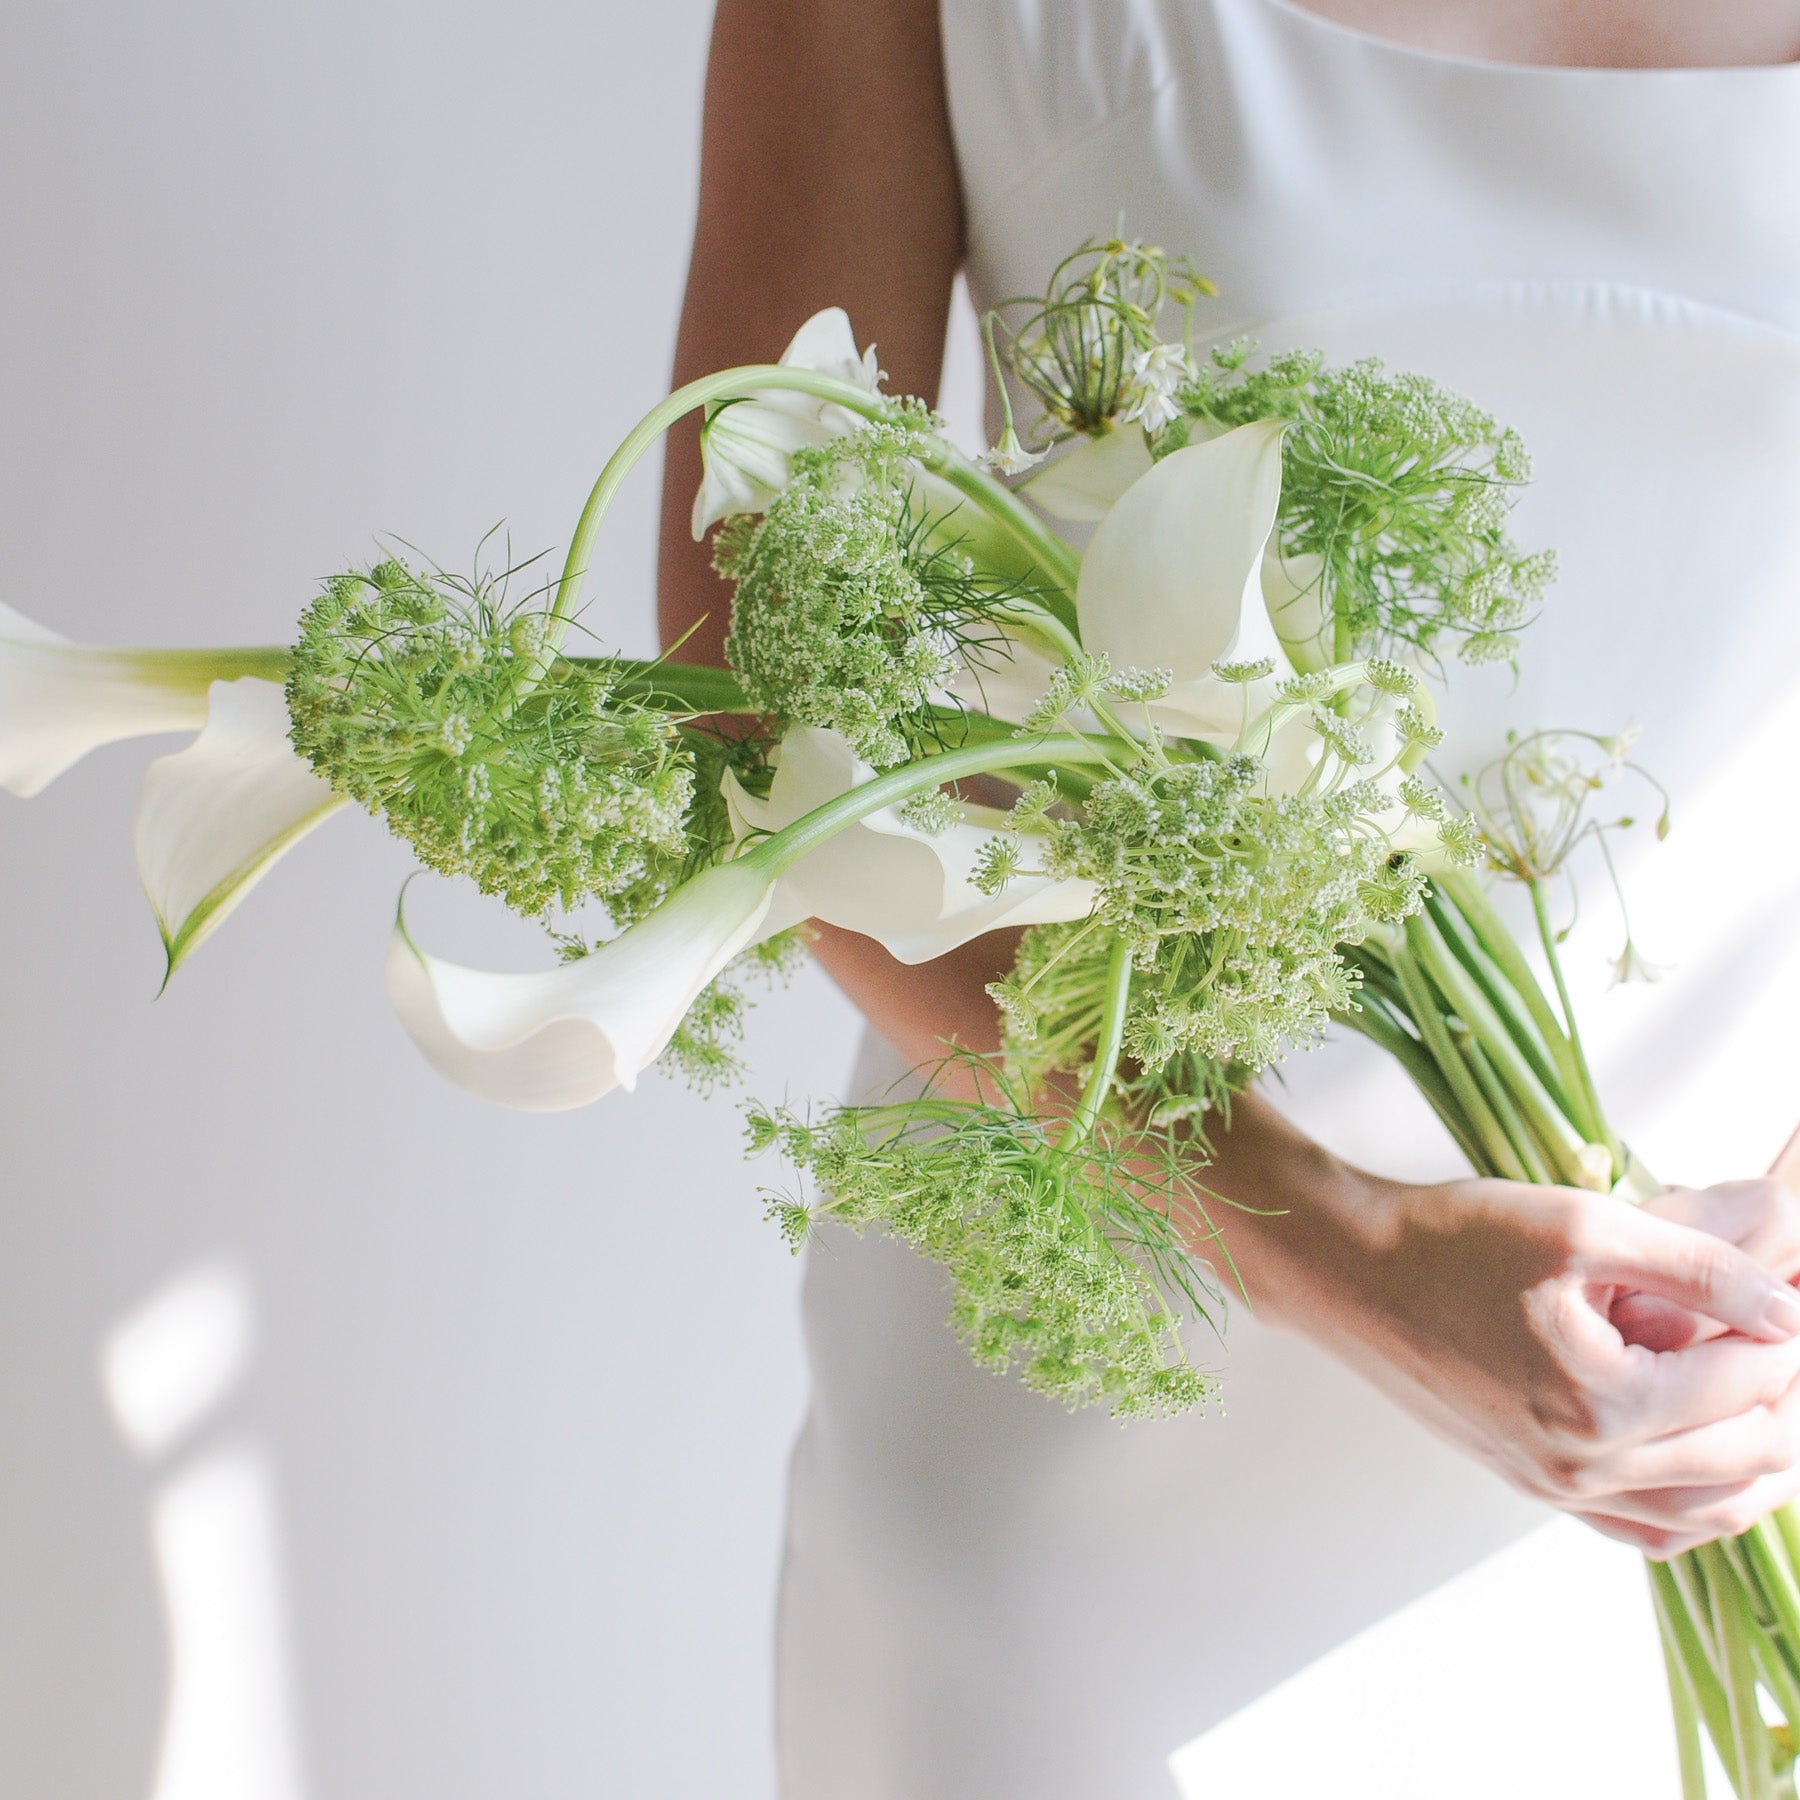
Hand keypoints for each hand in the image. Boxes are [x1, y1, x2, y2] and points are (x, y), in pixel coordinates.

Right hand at [1196, 1098, 1799, 1557]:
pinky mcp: (1534, 1486)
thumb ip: (1697, 1263)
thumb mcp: (1579, 1224)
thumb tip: (1786, 1310)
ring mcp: (1557, 1487)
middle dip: (1786, 1391)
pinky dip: (1703, 1505)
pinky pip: (1649, 1531)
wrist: (1349, 1274)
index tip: (1790, 1289)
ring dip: (1761, 1454)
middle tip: (1780, 1328)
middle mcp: (1585, 1465)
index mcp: (1604, 1401)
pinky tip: (1716, 1461)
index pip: (1751, 1381)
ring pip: (1710, 1508)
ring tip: (1770, 1390)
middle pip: (1747, 1453)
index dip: (1788, 1330)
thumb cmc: (1450, 1240)